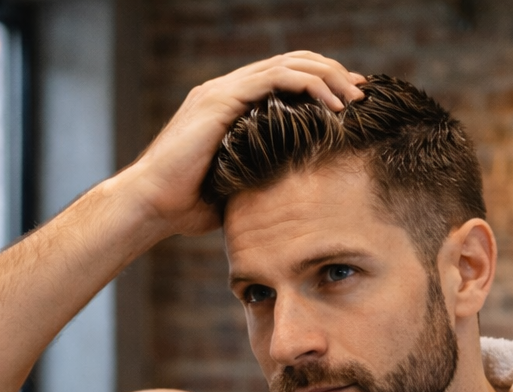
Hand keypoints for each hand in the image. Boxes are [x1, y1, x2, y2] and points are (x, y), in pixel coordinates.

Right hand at [110, 52, 363, 236]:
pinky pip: (276, 79)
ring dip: (328, 76)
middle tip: (362, 92)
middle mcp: (226, 90)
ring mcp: (222, 91)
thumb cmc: (185, 206)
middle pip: (291, 63)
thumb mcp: (234, 187)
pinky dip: (310, 86)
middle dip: (332, 73)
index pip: (283, 80)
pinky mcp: (221, 100)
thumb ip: (259, 178)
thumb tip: (291, 197)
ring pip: (289, 64)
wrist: (150, 206)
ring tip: (355, 96)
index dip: (320, 84)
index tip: (350, 102)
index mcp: (229, 106)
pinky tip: (332, 105)